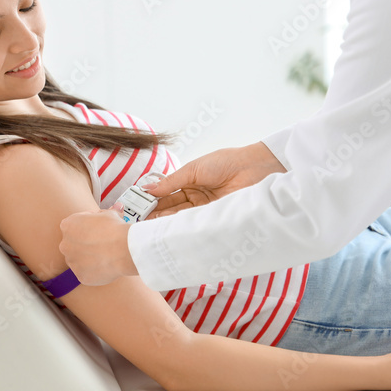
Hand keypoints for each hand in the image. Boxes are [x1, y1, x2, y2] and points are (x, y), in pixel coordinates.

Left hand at [59, 209, 138, 285]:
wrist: (123, 249)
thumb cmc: (114, 229)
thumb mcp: (110, 214)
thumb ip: (108, 212)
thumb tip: (117, 207)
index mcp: (68, 226)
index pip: (76, 224)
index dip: (90, 224)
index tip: (100, 227)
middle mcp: (65, 245)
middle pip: (75, 243)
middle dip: (86, 243)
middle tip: (103, 241)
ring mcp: (72, 262)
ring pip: (80, 260)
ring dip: (89, 257)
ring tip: (106, 254)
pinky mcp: (81, 276)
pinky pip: (87, 272)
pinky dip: (95, 270)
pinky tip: (106, 264)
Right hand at [144, 142, 285, 217]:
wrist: (253, 168)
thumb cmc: (225, 163)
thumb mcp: (192, 170)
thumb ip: (170, 182)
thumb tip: (146, 189)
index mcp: (188, 183)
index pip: (165, 194)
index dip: (151, 200)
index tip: (136, 208)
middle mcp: (195, 198)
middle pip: (170, 208)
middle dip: (154, 214)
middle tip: (138, 221)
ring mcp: (204, 209)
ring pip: (180, 218)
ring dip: (165, 221)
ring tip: (149, 226)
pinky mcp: (214, 219)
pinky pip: (194, 224)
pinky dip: (181, 226)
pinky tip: (168, 228)